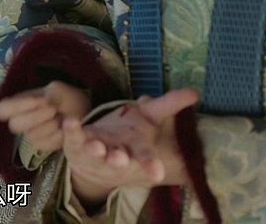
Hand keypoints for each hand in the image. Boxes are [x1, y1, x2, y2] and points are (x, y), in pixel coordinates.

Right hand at [0, 81, 90, 152]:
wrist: (81, 113)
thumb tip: (41, 103)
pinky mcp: (42, 146)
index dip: (17, 106)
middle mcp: (20, 121)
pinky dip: (58, 135)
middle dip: (37, 116)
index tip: (38, 100)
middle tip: (53, 109)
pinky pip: (45, 144)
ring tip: (60, 117)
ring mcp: (30, 135)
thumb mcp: (58, 89)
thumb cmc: (66, 98)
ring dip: (51, 124)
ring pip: (32, 134)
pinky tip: (63, 128)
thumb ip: (47, 94)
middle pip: (15, 124)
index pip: (2, 109)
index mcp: (19, 104)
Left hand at [63, 89, 198, 205]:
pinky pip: (73, 137)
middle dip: (120, 159)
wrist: (95, 157)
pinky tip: (70, 121)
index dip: (151, 164)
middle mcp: (116, 153)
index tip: (157, 173)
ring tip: (97, 147)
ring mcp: (95, 150)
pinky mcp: (77, 143)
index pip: (146, 157)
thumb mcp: (149, 118)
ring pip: (97, 152)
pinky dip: (71, 129)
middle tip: (121, 159)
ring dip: (97, 150)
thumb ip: (169, 105)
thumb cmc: (126, 136)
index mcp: (136, 150)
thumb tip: (195, 92)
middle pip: (120, 158)